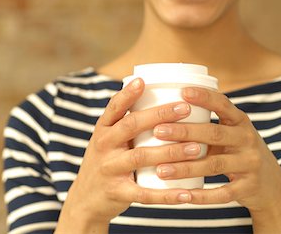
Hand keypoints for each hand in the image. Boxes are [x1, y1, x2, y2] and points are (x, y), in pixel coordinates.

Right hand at [56, 79, 202, 232]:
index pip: (114, 107)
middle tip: (185, 108)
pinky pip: (145, 193)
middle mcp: (104, 146)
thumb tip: (154, 94)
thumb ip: (125, 123)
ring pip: (142, 157)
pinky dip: (167, 195)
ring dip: (170, 152)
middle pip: (131, 126)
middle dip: (159, 115)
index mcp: (103, 130)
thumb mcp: (107, 140)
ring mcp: (110, 169)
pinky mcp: (118, 192)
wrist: (84, 200)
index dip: (128, 94)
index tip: (144, 81)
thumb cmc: (106, 162)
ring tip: (195, 148)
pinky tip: (186, 194)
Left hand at [153, 87, 280, 232]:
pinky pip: (222, 193)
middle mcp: (247, 139)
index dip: (204, 97)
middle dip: (184, 131)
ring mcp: (250, 164)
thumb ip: (208, 126)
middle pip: (214, 134)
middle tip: (158, 131)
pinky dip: (202, 196)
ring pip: (214, 165)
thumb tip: (167, 111)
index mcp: (240, 122)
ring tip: (161, 169)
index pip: (223, 104)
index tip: (183, 92)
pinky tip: (183, 196)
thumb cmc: (239, 153)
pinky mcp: (249, 187)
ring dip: (185, 167)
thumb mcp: (231, 134)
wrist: (272, 186)